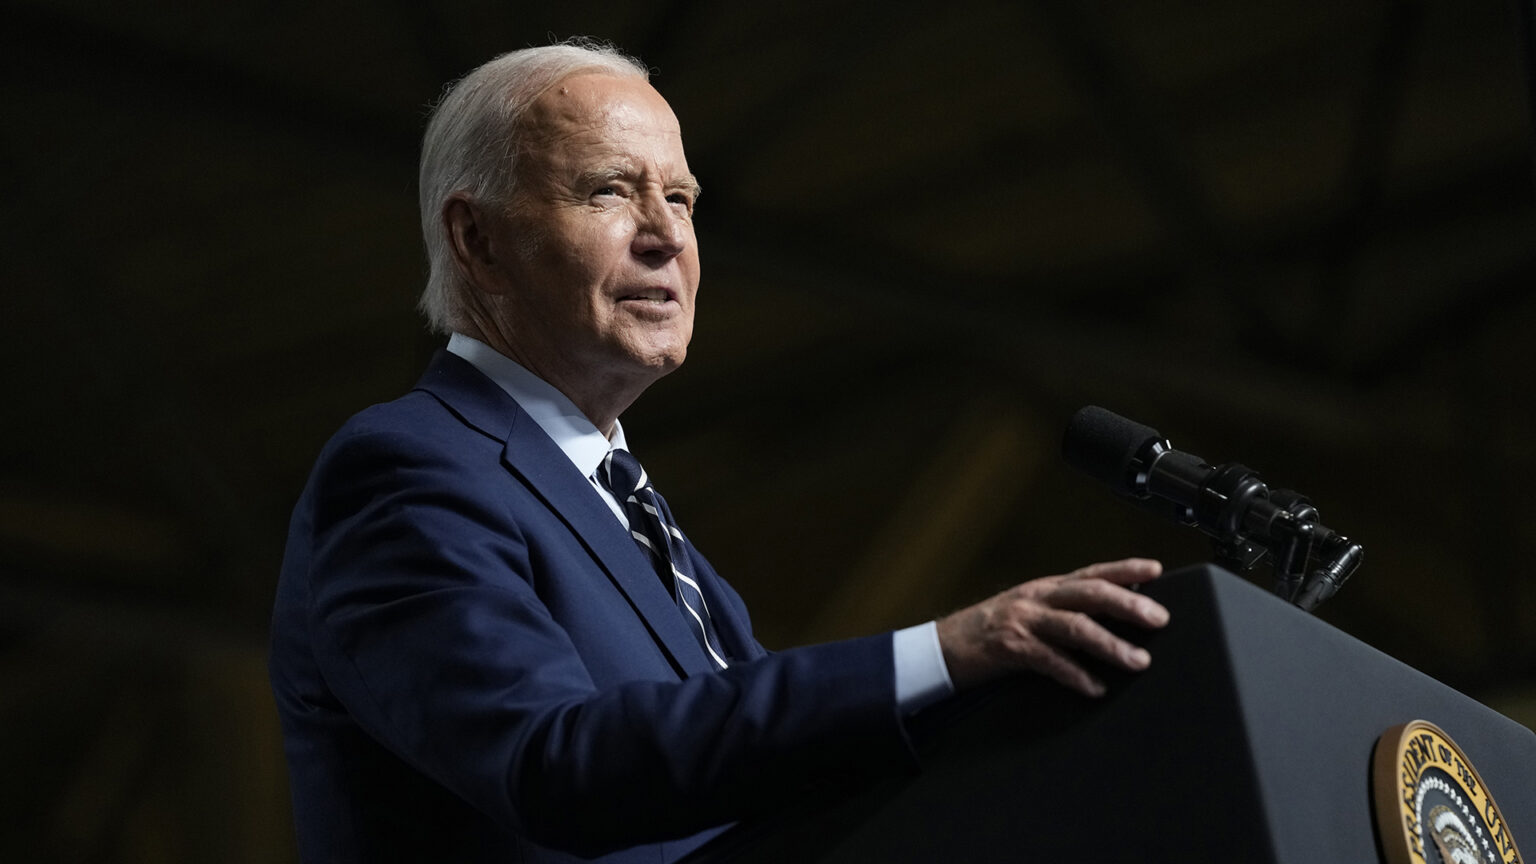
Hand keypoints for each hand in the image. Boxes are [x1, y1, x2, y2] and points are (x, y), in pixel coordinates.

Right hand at [936, 558, 1168, 697]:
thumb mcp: (1030, 613)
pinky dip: (1076, 675)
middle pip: (1089, 594)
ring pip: (1075, 626)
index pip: (1092, 572)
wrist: (943, 647)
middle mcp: (1037, 598)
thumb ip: (1064, 612)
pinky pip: (1050, 661)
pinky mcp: (1010, 648)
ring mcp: (1023, 621)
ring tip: (1138, 660)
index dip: (1125, 569)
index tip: (1156, 569)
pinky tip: (1095, 687)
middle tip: (1159, 618)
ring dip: (1110, 644)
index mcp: (1046, 589)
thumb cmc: (990, 632)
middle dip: (1127, 604)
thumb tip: (1110, 619)